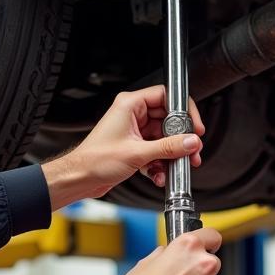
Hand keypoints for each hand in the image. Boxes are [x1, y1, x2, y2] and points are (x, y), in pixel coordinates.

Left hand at [41, 86, 204, 209]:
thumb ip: (168, 147)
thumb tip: (190, 142)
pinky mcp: (135, 146)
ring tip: (176, 166)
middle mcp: (133, 115)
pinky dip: (160, 163)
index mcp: (130, 105)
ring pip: (163, 138)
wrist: (81, 179)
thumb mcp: (138, 153)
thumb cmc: (95, 160)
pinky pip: (156, 151)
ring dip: (171, 155)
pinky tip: (159, 174)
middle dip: (180, 139)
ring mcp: (134, 131)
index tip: (193, 126)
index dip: (183, 110)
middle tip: (191, 150)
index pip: (165, 96)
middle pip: (168, 120)